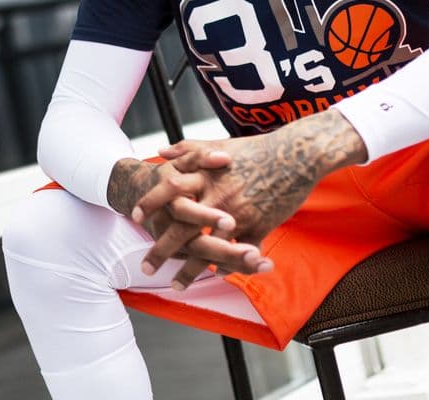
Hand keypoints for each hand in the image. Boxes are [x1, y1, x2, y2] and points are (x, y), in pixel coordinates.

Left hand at [135, 110, 367, 286]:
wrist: (295, 155)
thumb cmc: (254, 149)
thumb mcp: (216, 144)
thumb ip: (186, 149)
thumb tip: (160, 152)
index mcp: (203, 175)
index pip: (168, 189)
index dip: (149, 203)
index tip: (133, 218)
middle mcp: (216, 196)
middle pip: (182, 228)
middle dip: (161, 250)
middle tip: (145, 268)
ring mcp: (238, 213)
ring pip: (209, 248)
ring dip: (191, 270)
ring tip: (177, 286)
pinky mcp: (259, 225)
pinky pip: (240, 252)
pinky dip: (227, 266)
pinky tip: (216, 275)